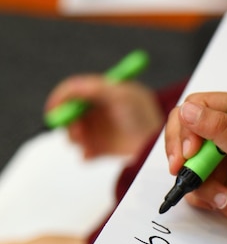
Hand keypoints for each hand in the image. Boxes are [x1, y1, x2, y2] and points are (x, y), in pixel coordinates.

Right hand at [45, 76, 163, 158]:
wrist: (155, 150)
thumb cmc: (144, 119)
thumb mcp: (119, 96)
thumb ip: (92, 88)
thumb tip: (68, 89)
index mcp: (106, 92)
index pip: (76, 89)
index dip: (62, 98)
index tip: (54, 109)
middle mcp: (102, 109)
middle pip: (72, 112)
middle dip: (68, 121)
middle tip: (74, 130)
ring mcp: (102, 129)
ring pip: (75, 132)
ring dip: (75, 137)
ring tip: (85, 143)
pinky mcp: (104, 149)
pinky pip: (84, 151)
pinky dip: (85, 153)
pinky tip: (93, 154)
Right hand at [164, 92, 226, 242]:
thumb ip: (220, 129)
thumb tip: (187, 111)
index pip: (197, 106)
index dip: (186, 125)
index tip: (191, 149)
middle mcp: (224, 133)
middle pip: (182, 131)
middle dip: (179, 151)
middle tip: (181, 168)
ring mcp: (216, 159)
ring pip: (184, 163)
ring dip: (198, 181)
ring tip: (222, 195)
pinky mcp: (213, 183)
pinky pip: (191, 186)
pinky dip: (204, 196)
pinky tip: (224, 201)